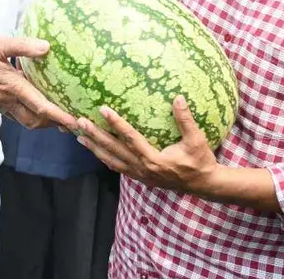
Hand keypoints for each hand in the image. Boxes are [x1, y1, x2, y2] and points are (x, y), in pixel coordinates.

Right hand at [0, 36, 76, 130]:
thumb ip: (23, 46)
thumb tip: (47, 47)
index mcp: (11, 86)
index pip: (41, 107)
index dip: (60, 116)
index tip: (76, 122)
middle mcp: (5, 100)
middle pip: (34, 121)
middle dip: (52, 123)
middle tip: (68, 120)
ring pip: (22, 118)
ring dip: (38, 119)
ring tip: (52, 112)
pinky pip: (11, 112)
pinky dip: (24, 110)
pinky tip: (26, 98)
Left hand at [76, 95, 216, 193]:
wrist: (203, 185)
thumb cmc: (200, 161)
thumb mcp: (196, 141)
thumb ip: (186, 120)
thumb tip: (178, 97)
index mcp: (154, 160)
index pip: (130, 138)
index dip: (116, 123)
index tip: (103, 110)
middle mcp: (143, 168)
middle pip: (114, 150)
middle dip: (96, 136)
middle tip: (80, 123)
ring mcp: (140, 175)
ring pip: (112, 161)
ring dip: (96, 149)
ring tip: (79, 137)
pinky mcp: (140, 178)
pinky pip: (118, 168)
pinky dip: (105, 159)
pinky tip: (97, 151)